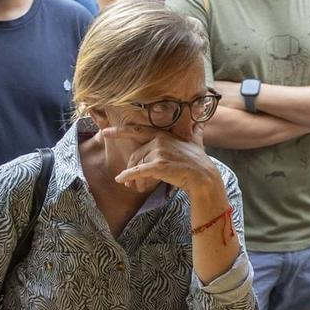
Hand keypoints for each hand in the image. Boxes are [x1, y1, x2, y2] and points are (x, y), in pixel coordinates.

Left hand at [105, 125, 219, 196]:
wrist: (203, 176)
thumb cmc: (200, 160)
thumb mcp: (196, 141)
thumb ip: (195, 130)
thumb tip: (201, 123)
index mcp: (163, 134)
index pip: (137, 131)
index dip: (120, 132)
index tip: (106, 132)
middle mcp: (159, 141)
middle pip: (136, 154)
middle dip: (130, 167)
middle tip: (126, 180)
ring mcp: (158, 153)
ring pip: (137, 164)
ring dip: (132, 177)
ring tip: (133, 187)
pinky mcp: (158, 166)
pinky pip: (137, 171)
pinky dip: (128, 176)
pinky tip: (122, 180)